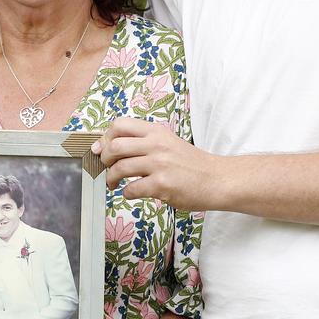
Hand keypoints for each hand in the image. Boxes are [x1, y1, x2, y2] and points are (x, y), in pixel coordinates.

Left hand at [93, 117, 220, 209]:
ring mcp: (159, 164)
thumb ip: (143, 142)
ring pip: (119, 168)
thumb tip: (110, 147)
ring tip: (114, 184)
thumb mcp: (168, 142)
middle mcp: (156, 144)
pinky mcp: (162, 185)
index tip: (102, 149)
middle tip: (107, 167)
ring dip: (111, 179)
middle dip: (105, 159)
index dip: (106, 137)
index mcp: (156, 131)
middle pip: (115, 146)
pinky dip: (126, 194)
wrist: (216, 179)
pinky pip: (132, 189)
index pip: (120, 124)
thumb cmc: (190, 163)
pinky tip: (132, 193)